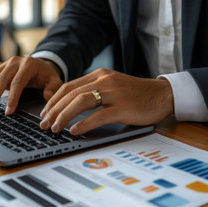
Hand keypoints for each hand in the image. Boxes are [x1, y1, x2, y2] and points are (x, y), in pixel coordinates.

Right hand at [0, 56, 62, 113]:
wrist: (41, 65)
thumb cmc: (46, 75)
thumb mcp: (55, 80)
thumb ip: (53, 88)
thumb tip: (47, 97)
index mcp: (28, 65)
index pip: (17, 82)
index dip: (12, 98)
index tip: (8, 111)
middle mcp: (15, 62)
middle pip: (1, 79)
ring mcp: (5, 64)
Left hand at [39, 68, 173, 134]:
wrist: (163, 95)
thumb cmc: (137, 94)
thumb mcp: (112, 87)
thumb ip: (94, 91)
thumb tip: (70, 105)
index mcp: (99, 75)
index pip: (69, 86)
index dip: (53, 100)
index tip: (44, 112)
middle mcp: (104, 80)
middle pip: (71, 94)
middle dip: (53, 110)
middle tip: (44, 124)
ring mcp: (114, 93)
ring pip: (81, 102)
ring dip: (64, 116)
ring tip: (55, 128)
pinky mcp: (123, 107)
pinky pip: (98, 115)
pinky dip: (83, 124)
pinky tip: (74, 131)